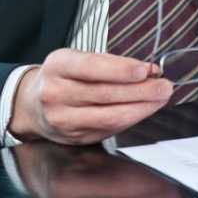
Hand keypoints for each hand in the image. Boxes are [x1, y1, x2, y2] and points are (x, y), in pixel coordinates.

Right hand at [9, 48, 172, 144]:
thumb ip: (111, 64)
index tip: (145, 69)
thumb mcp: (77, 59)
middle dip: (140, 91)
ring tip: (160, 98)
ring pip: (110, 116)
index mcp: (57, 66)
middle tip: (164, 86)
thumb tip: (149, 70)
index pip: (91, 67)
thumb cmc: (62, 77)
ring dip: (141, 107)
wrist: (33, 104)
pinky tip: (143, 110)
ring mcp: (63, 119)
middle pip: (105, 94)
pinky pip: (109, 129)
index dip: (120, 69)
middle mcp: (56, 93)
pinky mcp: (74, 138)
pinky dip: (131, 119)